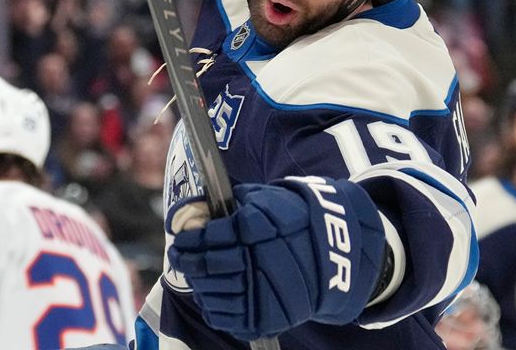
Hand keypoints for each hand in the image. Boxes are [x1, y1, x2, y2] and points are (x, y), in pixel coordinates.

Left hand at [166, 177, 386, 339]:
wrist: (336, 251)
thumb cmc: (294, 219)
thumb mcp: (267, 198)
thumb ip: (233, 203)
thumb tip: (195, 211)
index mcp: (256, 228)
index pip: (210, 237)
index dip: (190, 240)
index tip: (181, 239)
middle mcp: (259, 260)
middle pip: (209, 265)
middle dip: (188, 261)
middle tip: (179, 256)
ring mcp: (264, 291)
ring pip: (214, 292)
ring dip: (199, 284)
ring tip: (194, 275)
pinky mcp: (268, 316)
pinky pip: (228, 316)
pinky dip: (213, 307)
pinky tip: (209, 296)